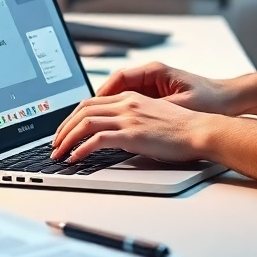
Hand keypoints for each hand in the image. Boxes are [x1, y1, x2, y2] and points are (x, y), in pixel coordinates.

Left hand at [50, 92, 211, 163]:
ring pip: (85, 122)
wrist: (201, 130)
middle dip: (63, 127)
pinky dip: (81, 149)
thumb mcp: (153, 117)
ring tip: (59, 153)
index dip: (72, 116)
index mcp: (131, 97)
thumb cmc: (183, 129)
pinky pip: (97, 139)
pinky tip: (75, 158)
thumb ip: (134, 119)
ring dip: (67, 138)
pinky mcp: (132, 134)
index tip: (64, 130)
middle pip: (83, 109)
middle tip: (55, 144)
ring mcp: (129, 117)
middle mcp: (127, 103)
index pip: (91, 102)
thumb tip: (116, 134)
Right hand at [94, 62, 237, 114]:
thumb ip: (156, 111)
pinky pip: (129, 105)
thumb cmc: (210, 99)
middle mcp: (151, 76)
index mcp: (154, 72)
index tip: (88, 110)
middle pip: (113, 88)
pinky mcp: (156, 99)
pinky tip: (111, 129)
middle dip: (96, 106)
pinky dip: (118, 116)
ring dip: (105, 112)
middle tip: (82, 122)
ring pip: (119, 98)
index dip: (101, 96)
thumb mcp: (181, 106)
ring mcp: (153, 87)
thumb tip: (133, 119)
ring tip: (89, 128)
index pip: (118, 79)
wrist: (229, 100)